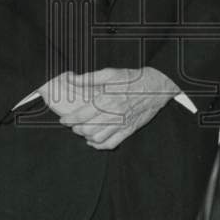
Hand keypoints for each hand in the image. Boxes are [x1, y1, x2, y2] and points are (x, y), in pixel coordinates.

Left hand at [39, 67, 178, 149]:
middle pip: (87, 129)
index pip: (82, 115)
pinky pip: (112, 143)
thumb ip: (89, 78)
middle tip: (73, 124)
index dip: (69, 119)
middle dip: (76, 129)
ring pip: (98, 138)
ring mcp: (122, 124)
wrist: (156, 87)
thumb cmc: (132, 79)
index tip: (63, 120)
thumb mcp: (110, 73)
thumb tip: (72, 79)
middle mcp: (113, 114)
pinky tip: (94, 141)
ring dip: (86, 137)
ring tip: (82, 131)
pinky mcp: (129, 130)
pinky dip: (100, 145)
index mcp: (106, 100)